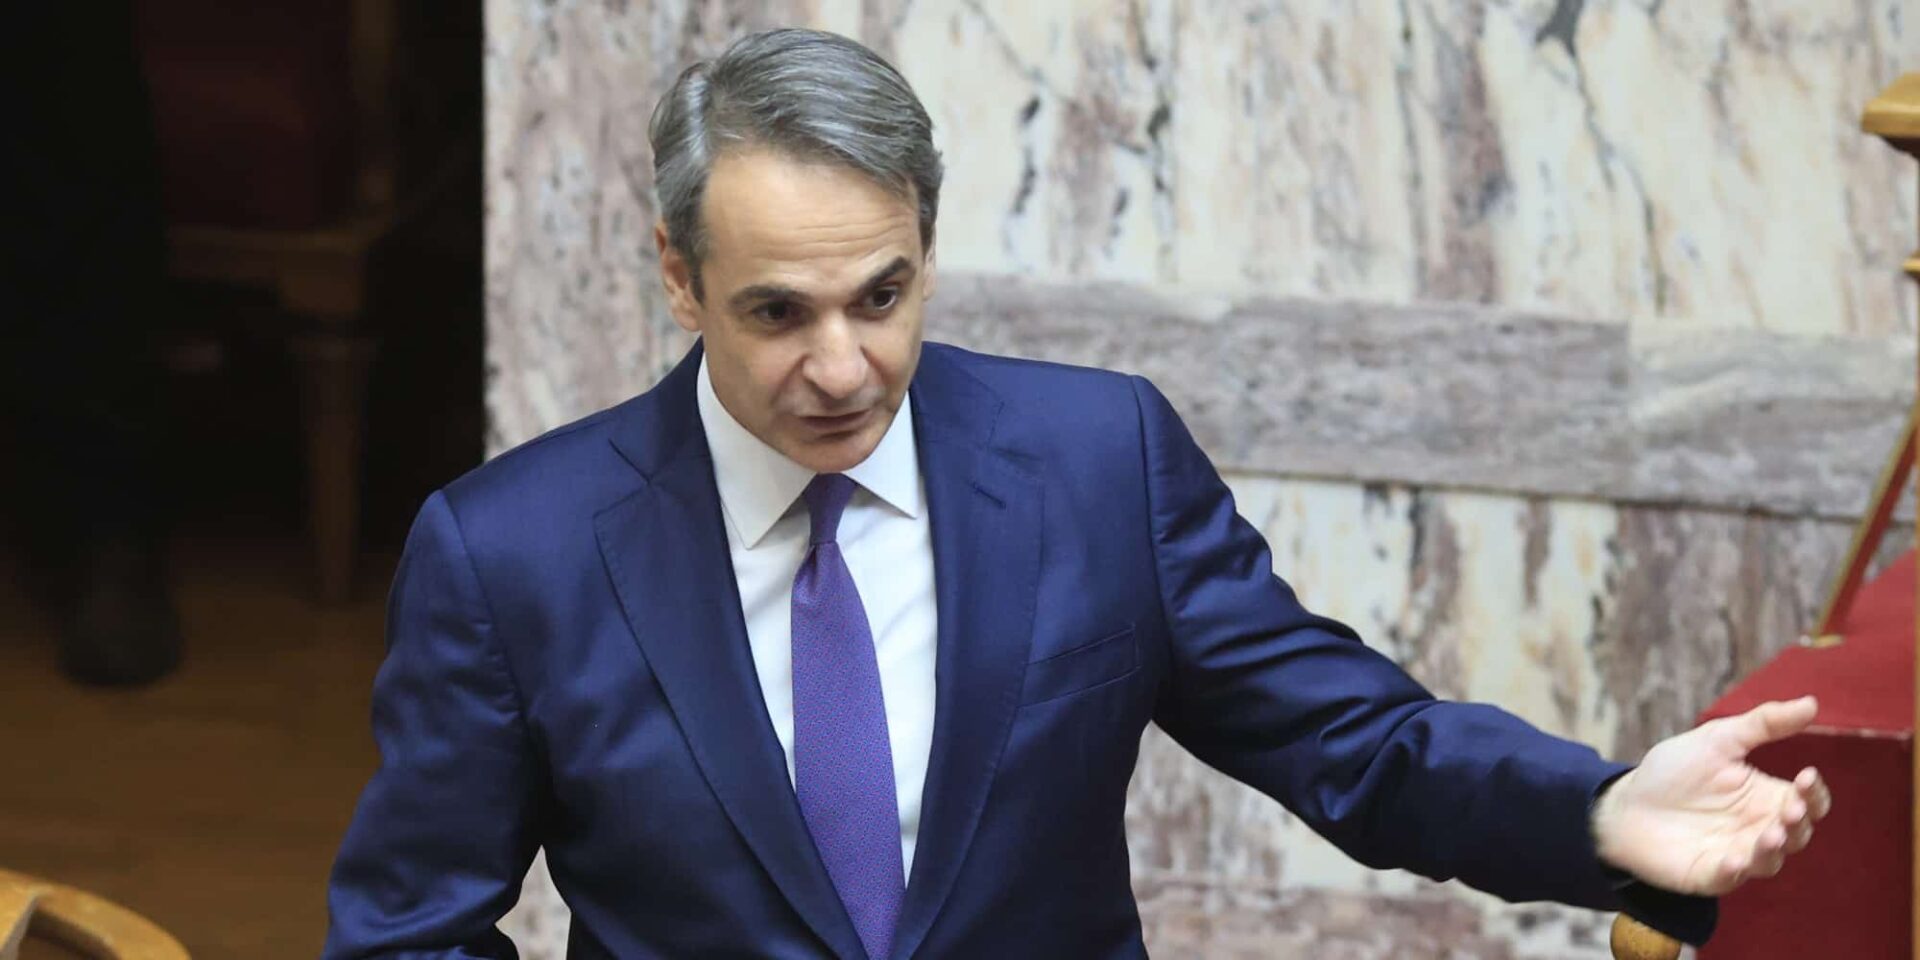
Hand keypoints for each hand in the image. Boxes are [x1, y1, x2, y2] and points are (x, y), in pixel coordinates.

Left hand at [1591, 696, 1831, 895]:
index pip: (1808, 801)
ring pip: (1770, 861)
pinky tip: (1733, 860)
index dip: (1814, 792)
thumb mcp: (1718, 739)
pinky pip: (1730, 878)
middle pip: (1797, 833)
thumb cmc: (1673, 771)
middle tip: (1791, 809)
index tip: (1806, 775)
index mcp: (1766, 797)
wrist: (1624, 803)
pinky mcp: (1709, 874)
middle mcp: (1758, 829)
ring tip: (1771, 834)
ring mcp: (1737, 854)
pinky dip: (1734, 871)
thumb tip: (1811, 703)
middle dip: (1798, 823)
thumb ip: (1763, 724)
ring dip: (1773, 849)